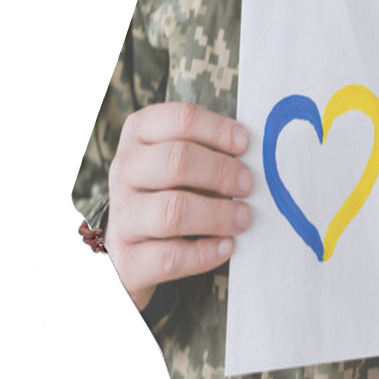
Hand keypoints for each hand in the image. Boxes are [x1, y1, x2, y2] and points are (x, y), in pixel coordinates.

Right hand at [105, 102, 252, 311]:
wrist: (130, 249)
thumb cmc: (169, 193)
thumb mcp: (181, 164)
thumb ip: (211, 155)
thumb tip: (255, 160)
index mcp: (140, 136)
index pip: (180, 119)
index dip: (218, 130)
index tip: (245, 144)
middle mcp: (124, 170)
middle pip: (176, 161)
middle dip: (221, 173)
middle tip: (248, 185)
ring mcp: (123, 216)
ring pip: (172, 211)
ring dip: (217, 215)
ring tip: (243, 218)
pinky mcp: (127, 259)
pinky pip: (170, 257)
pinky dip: (205, 253)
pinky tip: (227, 247)